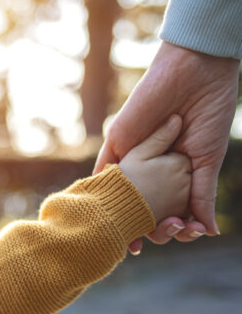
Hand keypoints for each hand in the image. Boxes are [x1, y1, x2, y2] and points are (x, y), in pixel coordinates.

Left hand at [95, 42, 238, 249]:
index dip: (175, 224)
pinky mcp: (117, 142)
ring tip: (134, 241)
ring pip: (123, 195)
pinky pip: (105, 170)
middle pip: (144, 206)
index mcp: (173, 172)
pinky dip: (105, 191)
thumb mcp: (207, 159)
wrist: (195, 73)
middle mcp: (150, 168)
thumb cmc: (208, 112)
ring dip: (125, 218)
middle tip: (162, 235)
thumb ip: (202, 194)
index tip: (186, 234)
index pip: (170, 207)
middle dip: (151, 227)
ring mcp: (132, 157)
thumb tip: (209, 231)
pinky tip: (107, 213)